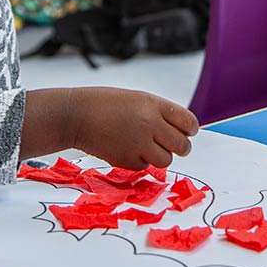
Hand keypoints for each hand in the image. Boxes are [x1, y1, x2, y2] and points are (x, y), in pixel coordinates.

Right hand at [69, 88, 198, 168]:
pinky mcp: (126, 160)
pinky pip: (144, 167)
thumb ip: (160, 113)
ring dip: (160, 156)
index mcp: (154, 105)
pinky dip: (139, 161)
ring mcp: (138, 143)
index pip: (188, 122)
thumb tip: (181, 131)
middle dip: (180, 148)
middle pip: (182, 145)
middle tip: (173, 145)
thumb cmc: (106, 105)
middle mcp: (149, 124)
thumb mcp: (138, 100)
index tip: (187, 132)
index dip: (190, 129)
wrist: (76, 115)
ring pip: (166, 160)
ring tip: (146, 146)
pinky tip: (126, 148)